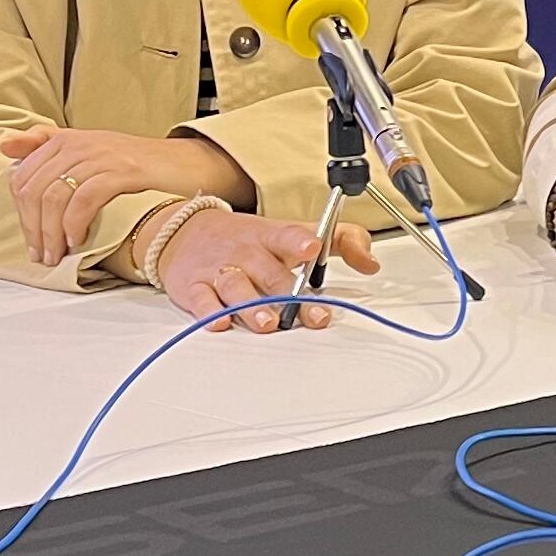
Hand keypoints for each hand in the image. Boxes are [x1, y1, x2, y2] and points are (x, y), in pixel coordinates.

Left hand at [0, 125, 231, 265]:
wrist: (184, 163)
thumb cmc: (134, 166)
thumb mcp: (88, 152)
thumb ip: (46, 147)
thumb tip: (5, 145)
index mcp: (64, 139)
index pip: (22, 178)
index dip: (22, 215)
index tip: (34, 242)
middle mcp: (78, 143)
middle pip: (35, 190)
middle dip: (34, 229)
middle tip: (44, 256)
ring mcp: (101, 155)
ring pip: (55, 196)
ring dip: (51, 233)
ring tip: (58, 255)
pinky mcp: (123, 170)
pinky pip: (84, 198)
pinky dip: (75, 224)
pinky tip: (78, 241)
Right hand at [149, 204, 378, 332]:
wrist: (184, 232)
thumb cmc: (247, 240)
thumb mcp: (290, 233)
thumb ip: (339, 242)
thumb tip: (371, 263)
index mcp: (271, 237)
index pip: (289, 235)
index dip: (301, 241)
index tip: (312, 247)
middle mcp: (247, 254)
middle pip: (268, 272)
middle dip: (287, 293)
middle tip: (305, 311)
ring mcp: (220, 271)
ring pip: (236, 288)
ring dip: (252, 306)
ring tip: (267, 323)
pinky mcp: (195, 288)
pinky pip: (202, 301)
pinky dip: (210, 312)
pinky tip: (221, 322)